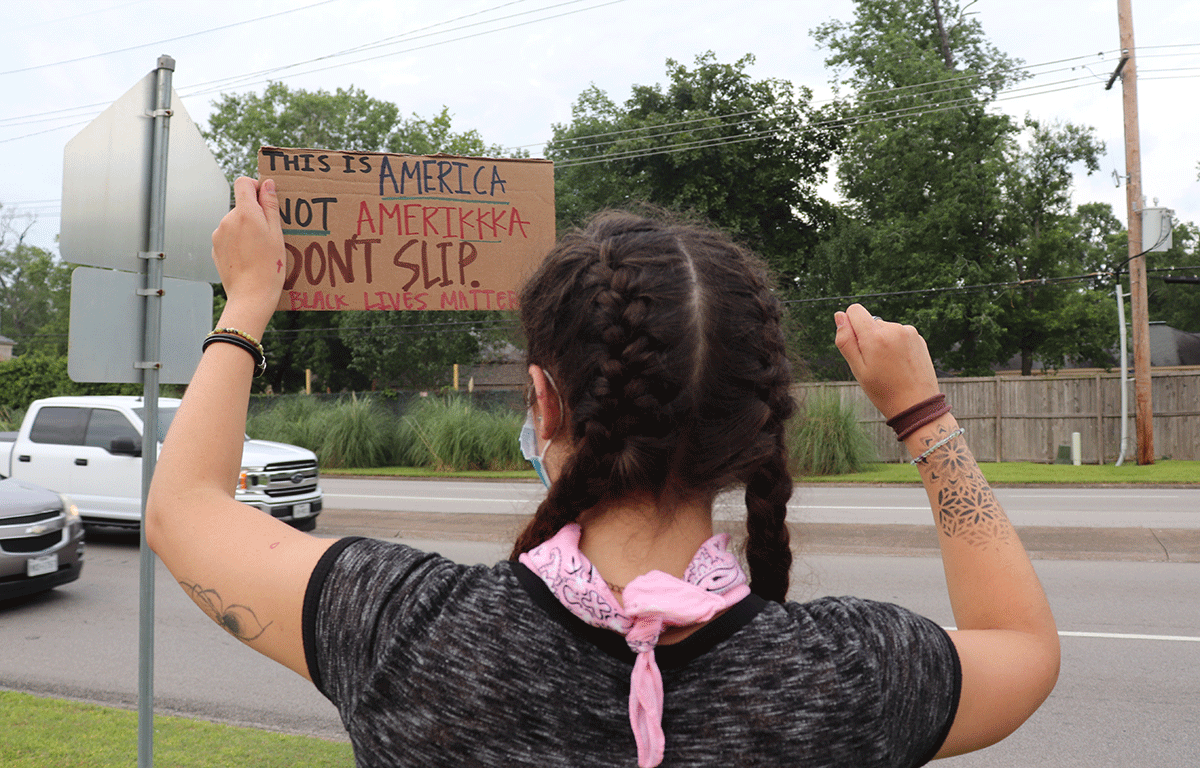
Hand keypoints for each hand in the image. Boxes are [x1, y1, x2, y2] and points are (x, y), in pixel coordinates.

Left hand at [211, 177, 285, 334]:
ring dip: (247, 229)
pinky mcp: (215, 248)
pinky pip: (229, 237)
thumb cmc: (269, 267)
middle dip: (255, 214)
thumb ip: (270, 206)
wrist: (251, 296)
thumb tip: (267, 184)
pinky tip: (250, 258)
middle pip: (241, 205)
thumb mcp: (277, 234)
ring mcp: (219, 235)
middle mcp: (227, 220)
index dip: (256, 187)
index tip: (267, 200)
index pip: (243, 183)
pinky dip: (239, 242)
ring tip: (260, 250)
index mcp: (244, 213)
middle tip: (270, 235)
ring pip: (235, 222)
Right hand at [834, 304, 939, 418]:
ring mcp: (908, 332)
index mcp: (875, 336)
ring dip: (882, 341)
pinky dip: (895, 345)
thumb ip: (845, 341)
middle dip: (867, 337)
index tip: (857, 345)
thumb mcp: (858, 369)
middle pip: (869, 321)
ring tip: (888, 365)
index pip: (854, 310)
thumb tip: (839, 315)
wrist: (917, 404)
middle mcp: (893, 328)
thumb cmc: (883, 390)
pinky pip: (898, 334)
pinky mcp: (918, 337)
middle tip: (874, 363)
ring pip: (884, 328)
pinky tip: (899, 363)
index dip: (850, 326)